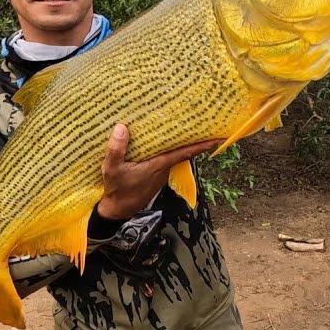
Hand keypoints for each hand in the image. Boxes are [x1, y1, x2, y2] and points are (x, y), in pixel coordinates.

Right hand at [97, 124, 220, 220]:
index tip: (218, 138)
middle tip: (201, 119)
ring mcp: (161, 172)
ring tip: (181, 121)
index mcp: (158, 165)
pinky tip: (160, 136)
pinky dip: (166, 147)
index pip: (185, 153)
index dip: (202, 145)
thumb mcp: (111, 169)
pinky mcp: (155, 174)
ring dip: (178, 140)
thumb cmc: (117, 190)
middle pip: (182, 149)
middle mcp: (164, 168)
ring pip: (173, 153)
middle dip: (193, 136)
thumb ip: (116, 149)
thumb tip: (122, 127)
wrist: (117, 210)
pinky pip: (165, 157)